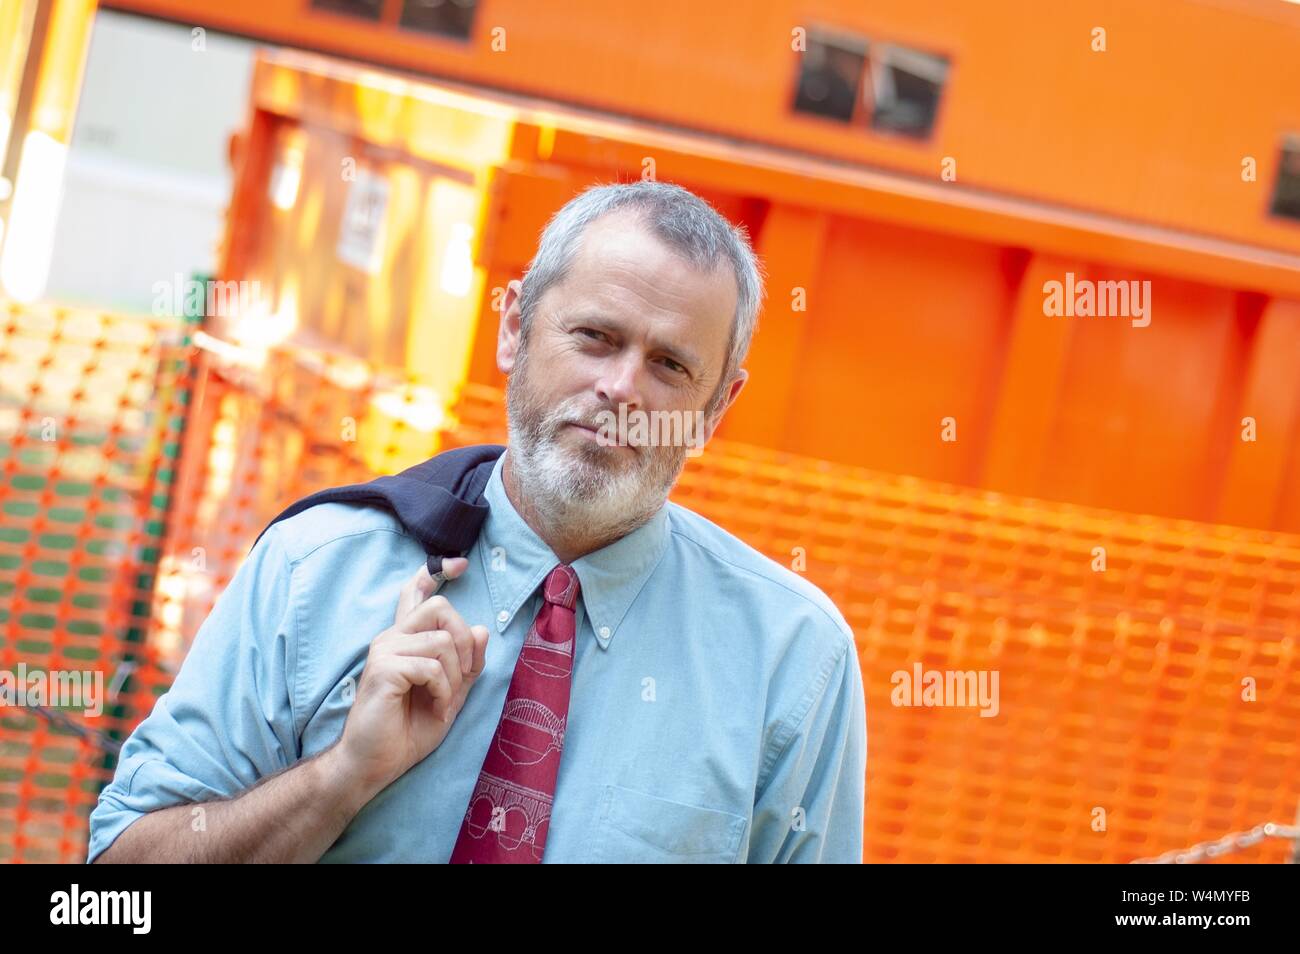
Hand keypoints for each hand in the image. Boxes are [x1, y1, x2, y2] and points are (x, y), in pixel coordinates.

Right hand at [334, 557, 489, 794]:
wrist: (375, 764)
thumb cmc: (408, 731)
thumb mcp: (450, 694)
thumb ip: (466, 665)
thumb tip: (482, 629)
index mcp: (405, 640)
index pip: (415, 592)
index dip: (435, 571)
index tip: (459, 563)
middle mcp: (392, 638)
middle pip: (441, 608)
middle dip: (464, 642)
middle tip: (463, 676)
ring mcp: (384, 651)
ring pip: (442, 640)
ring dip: (454, 676)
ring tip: (444, 701)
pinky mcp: (383, 669)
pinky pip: (431, 666)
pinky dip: (443, 690)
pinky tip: (435, 707)